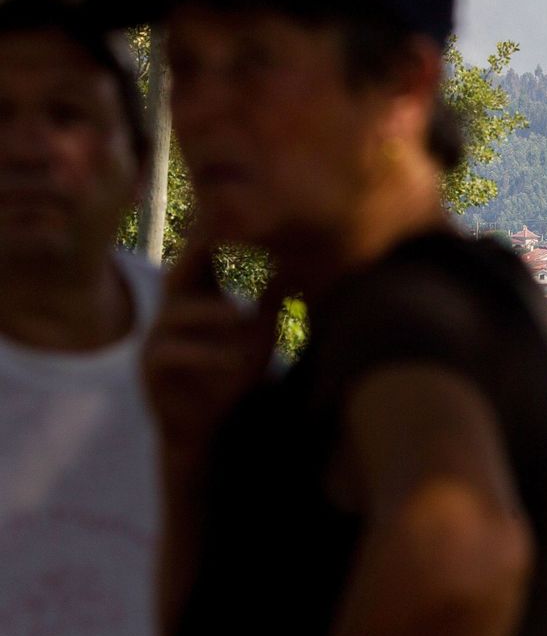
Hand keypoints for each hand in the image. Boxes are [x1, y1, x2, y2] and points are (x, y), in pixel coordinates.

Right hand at [141, 232, 281, 459]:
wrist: (208, 424)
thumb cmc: (233, 372)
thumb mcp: (259, 334)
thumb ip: (272, 301)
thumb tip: (304, 266)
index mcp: (198, 296)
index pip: (204, 256)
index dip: (217, 233)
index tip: (238, 210)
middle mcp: (173, 310)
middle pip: (180, 272)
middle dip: (199, 252)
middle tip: (225, 239)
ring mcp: (158, 337)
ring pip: (177, 314)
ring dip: (212, 312)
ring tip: (243, 314)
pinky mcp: (152, 368)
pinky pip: (175, 354)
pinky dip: (207, 355)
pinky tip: (235, 360)